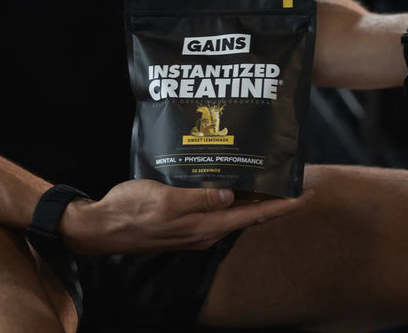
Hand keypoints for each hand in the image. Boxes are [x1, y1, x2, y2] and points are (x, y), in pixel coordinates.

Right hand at [59, 179, 312, 255]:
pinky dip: (235, 196)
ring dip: (257, 198)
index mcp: (205, 226)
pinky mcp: (184, 219)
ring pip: (237, 212)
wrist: (101, 227)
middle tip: (297, 181)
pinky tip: (236, 181)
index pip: (254, 216)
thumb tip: (233, 195)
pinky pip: (219, 209)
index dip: (282, 206)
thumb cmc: (131, 211)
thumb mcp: (165, 201)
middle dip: (276, 201)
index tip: (307, 195)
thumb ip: (199, 198)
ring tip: (274, 178)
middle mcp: (206, 230)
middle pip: (251, 215)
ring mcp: (195, 226)